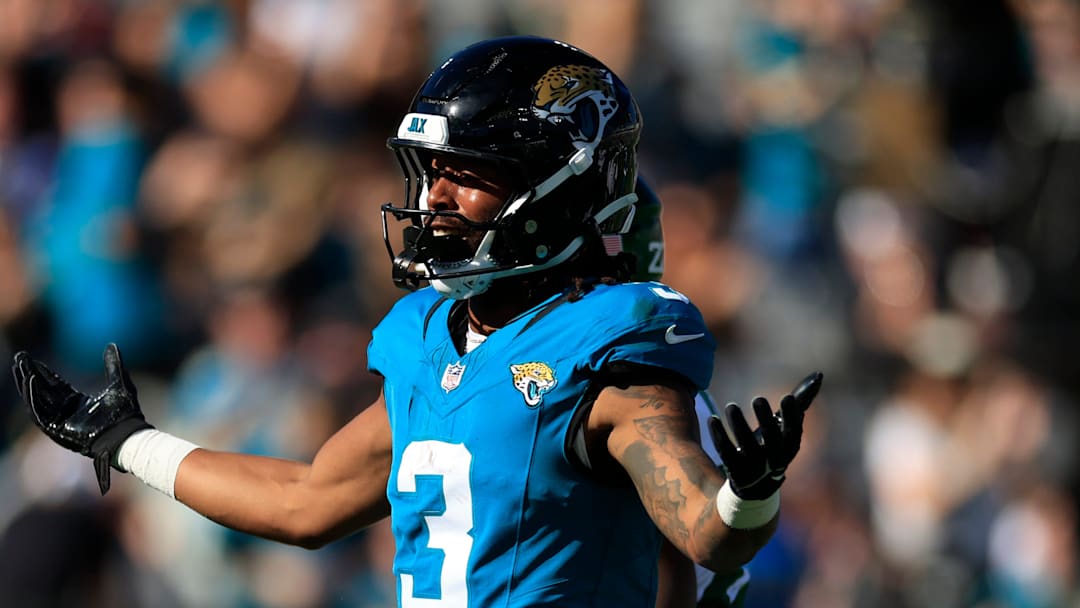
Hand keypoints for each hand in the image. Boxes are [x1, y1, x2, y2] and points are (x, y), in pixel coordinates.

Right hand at [12, 343, 151, 494]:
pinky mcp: (57, 430)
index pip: (54, 385)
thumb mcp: (119, 383)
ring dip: (26, 383)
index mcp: (77, 402)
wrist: (127, 434)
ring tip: (20, 367)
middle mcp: (66, 411)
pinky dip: (33, 398)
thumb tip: (112, 345)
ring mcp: (61, 421)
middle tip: (20, 358)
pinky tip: (31, 381)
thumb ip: (113, 365)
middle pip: (42, 390)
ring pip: (36, 400)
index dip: (43, 372)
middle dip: (29, 374)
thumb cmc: (125, 413)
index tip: (32, 360)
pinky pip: (39, 414)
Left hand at [708, 372, 822, 499]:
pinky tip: (713, 419)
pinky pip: (726, 454)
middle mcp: (774, 461)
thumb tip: (818, 374)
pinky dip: (719, 436)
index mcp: (789, 448)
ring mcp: (754, 469)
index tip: (787, 397)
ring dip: (739, 426)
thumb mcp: (785, 426)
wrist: (756, 485)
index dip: (793, 417)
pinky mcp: (735, 473)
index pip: (794, 433)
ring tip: (731, 406)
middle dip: (766, 420)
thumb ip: (801, 402)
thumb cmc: (773, 445)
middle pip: (772, 442)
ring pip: (746, 448)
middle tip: (758, 398)